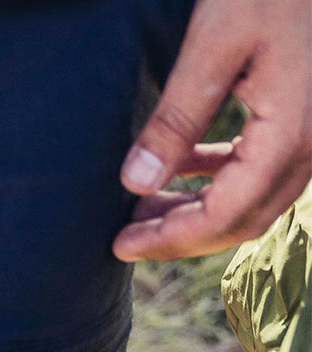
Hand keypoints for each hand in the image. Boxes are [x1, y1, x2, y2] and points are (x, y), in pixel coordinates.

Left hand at [113, 0, 311, 261]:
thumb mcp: (214, 44)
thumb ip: (176, 118)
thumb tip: (136, 183)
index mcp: (292, 134)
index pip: (225, 214)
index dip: (170, 238)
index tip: (120, 245)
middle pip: (243, 219)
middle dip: (181, 236)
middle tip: (125, 238)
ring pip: (256, 198)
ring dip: (199, 210)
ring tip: (143, 208)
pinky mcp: (306, 116)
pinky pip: (265, 167)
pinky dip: (221, 179)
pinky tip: (181, 171)